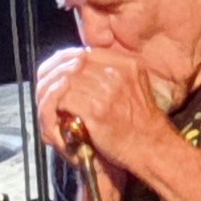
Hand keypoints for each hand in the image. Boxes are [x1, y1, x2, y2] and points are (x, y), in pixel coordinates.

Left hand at [36, 46, 168, 174]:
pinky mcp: (96, 110)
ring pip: (66, 82)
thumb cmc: (142, 123)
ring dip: (53, 94)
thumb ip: (113, 74)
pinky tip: (56, 114)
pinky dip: (55, 107)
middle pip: (73, 66)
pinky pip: (64, 101)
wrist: (152, 147)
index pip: (86, 53)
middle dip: (56, 78)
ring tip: (50, 103)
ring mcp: (106, 91)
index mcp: (127, 64)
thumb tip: (82, 67)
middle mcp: (117, 73)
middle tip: (48, 89)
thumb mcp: (136, 86)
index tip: (58, 72)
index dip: (67, 62)